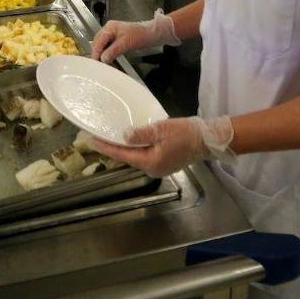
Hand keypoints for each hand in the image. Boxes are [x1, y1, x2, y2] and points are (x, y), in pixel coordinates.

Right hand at [91, 10, 180, 63]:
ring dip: (102, 55)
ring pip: (102, 47)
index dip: (95, 52)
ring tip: (102, 64)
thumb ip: (113, 50)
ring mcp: (112, 36)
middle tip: (98, 65)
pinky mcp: (116, 41)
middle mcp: (109, 30)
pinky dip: (107, 55)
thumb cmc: (141, 34)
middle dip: (97, 54)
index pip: (98, 41)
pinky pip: (108, 49)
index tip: (95, 62)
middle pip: (98, 44)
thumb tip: (103, 58)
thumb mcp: (126, 43)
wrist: (152, 34)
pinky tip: (108, 61)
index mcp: (109, 28)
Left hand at [93, 116, 234, 177]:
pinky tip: (131, 139)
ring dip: (125, 148)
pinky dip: (136, 148)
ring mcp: (159, 167)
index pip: (122, 154)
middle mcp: (152, 169)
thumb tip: (124, 135)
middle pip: (128, 157)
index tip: (92, 140)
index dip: (106, 147)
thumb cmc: (185, 134)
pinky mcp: (164, 162)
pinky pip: (145, 155)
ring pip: (136, 156)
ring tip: (111, 137)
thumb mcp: (161, 130)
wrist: (207, 140)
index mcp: (149, 162)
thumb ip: (141, 134)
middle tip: (99, 137)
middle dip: (114, 148)